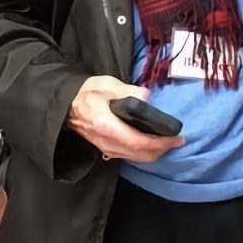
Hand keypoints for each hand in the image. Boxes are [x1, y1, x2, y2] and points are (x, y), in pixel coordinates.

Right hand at [67, 75, 184, 162]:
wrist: (65, 105)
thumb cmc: (85, 93)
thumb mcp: (106, 84)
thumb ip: (128, 91)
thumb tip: (147, 97)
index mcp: (108, 126)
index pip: (140, 142)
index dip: (162, 143)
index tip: (177, 138)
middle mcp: (108, 142)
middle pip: (141, 154)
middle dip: (162, 150)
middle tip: (177, 141)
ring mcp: (106, 148)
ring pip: (135, 158)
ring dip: (154, 153)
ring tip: (168, 142)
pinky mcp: (105, 148)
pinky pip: (129, 155)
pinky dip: (144, 152)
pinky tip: (152, 143)